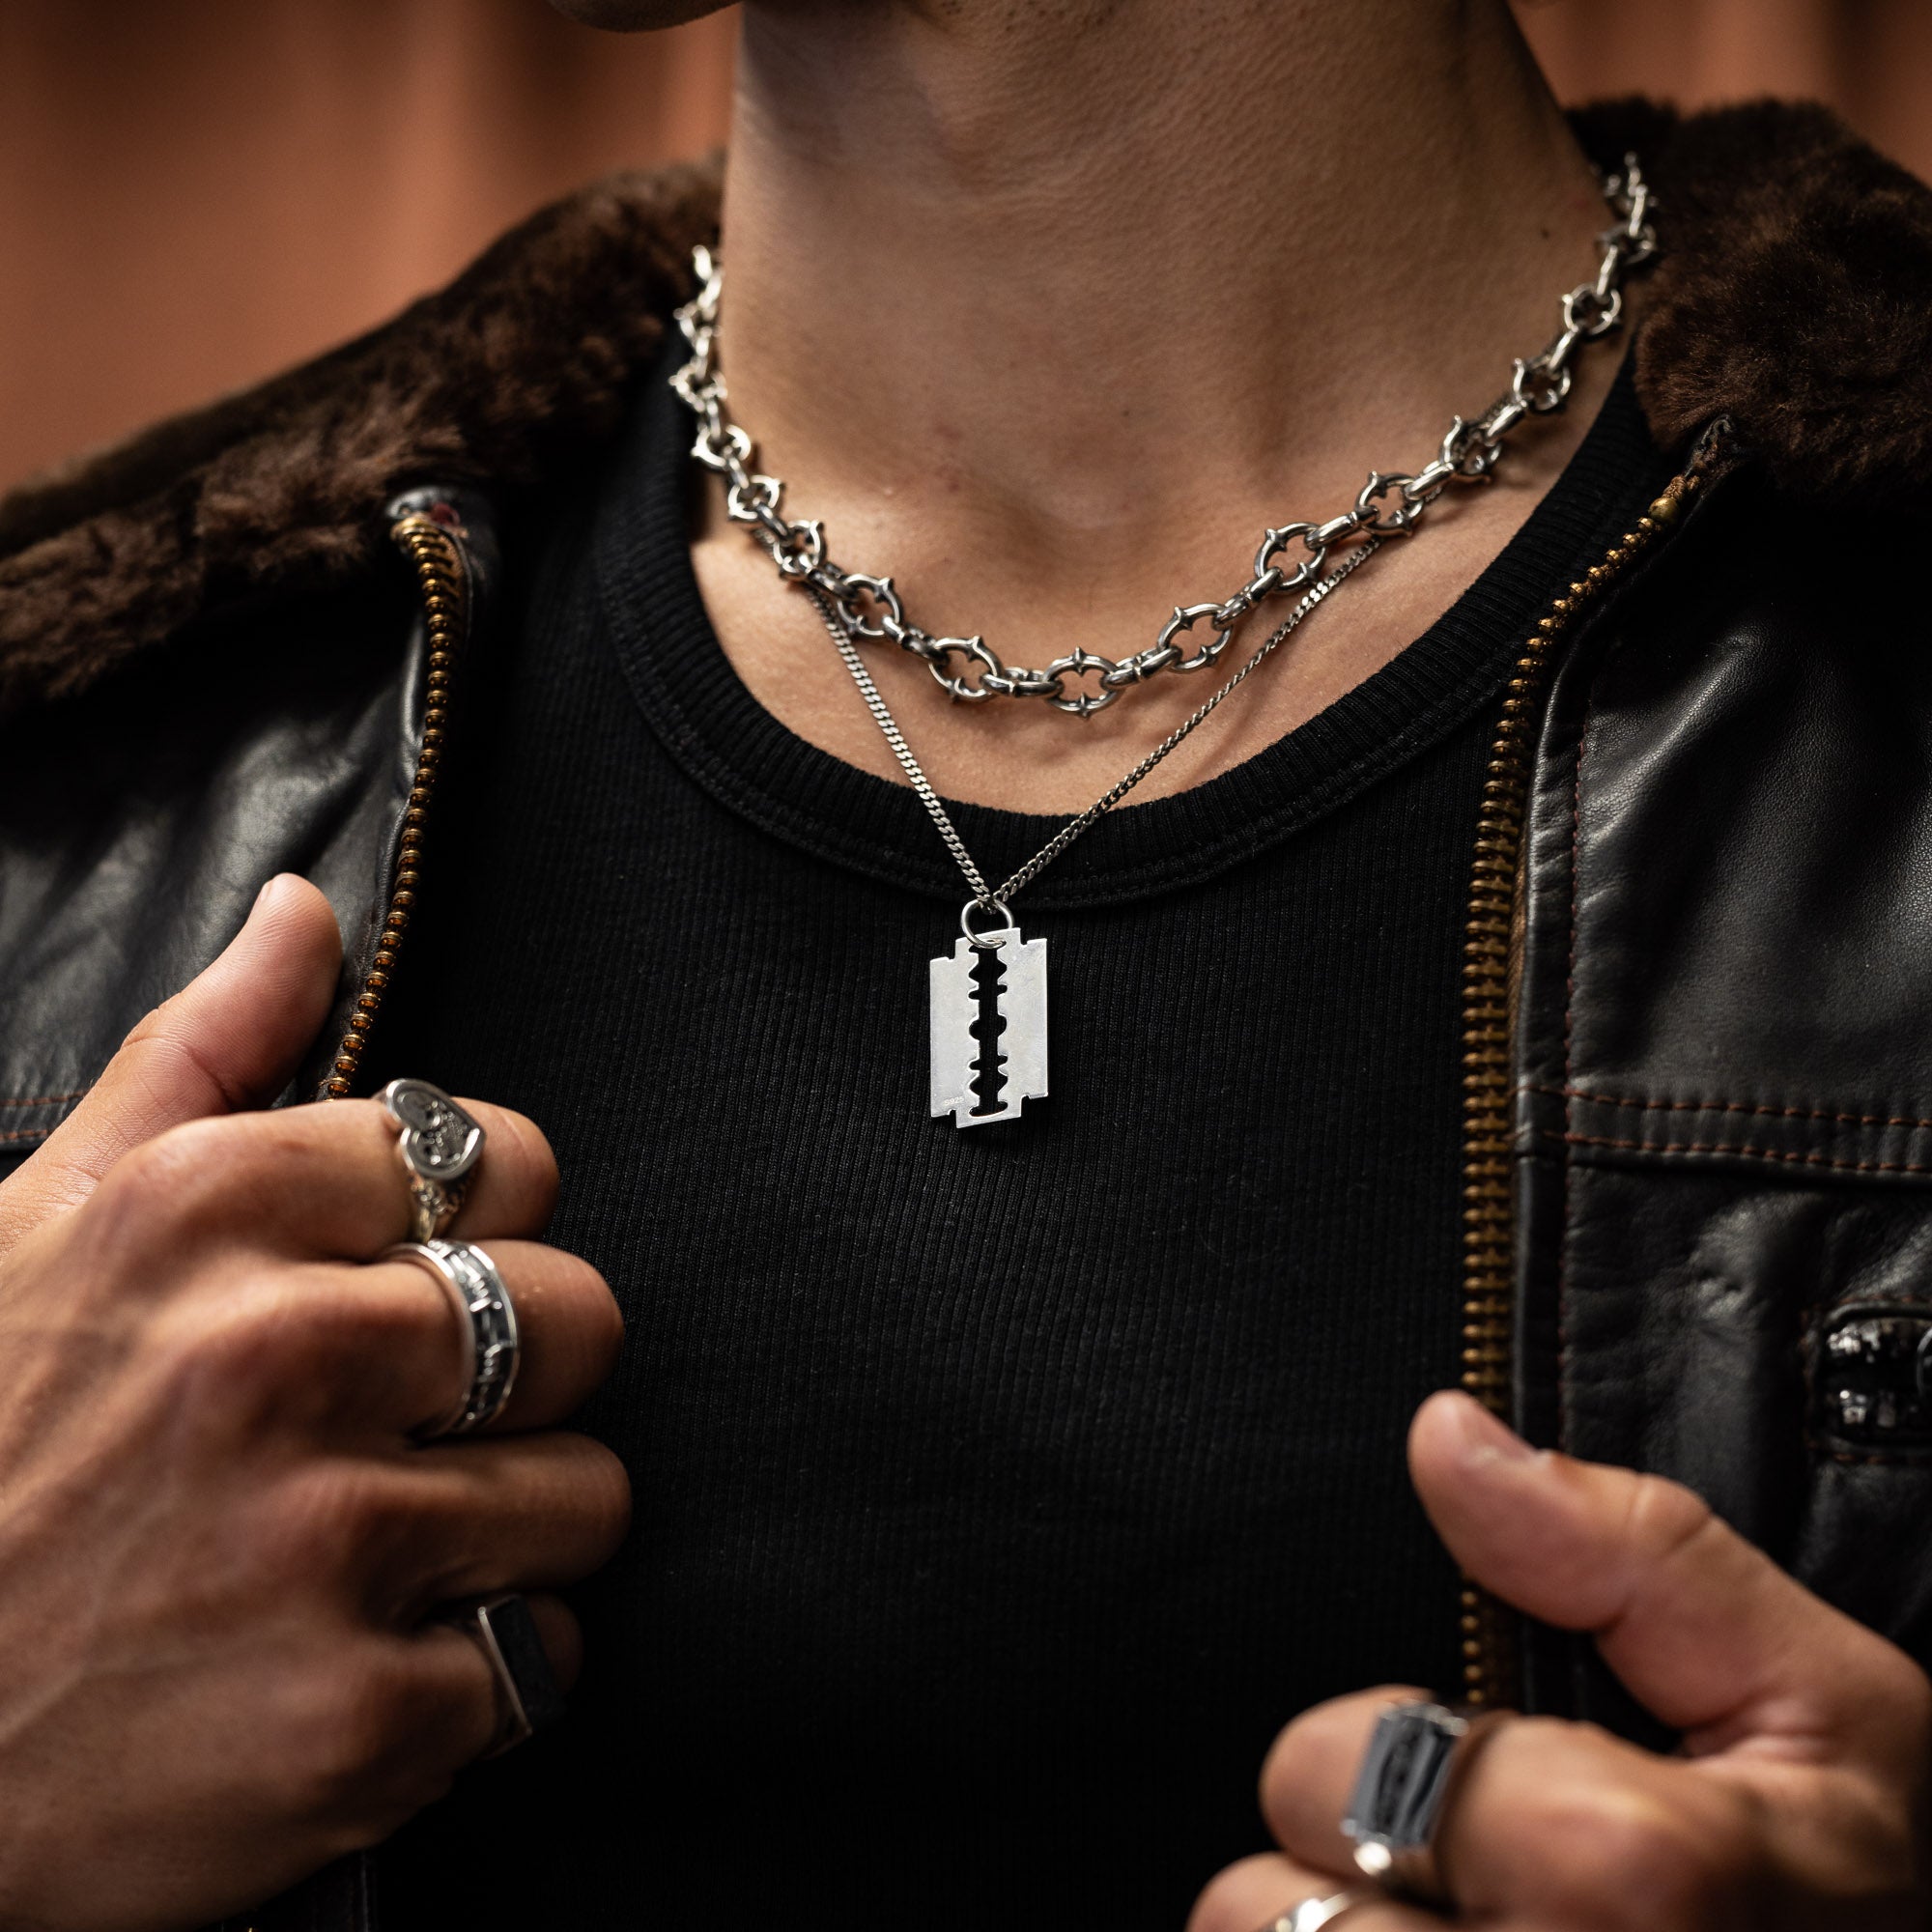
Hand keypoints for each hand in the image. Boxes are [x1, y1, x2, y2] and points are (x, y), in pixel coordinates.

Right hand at [0, 876, 628, 1930]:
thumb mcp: (43, 1220)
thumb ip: (200, 1052)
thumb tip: (306, 907)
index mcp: (210, 1211)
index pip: (503, 1159)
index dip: (485, 1222)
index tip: (428, 1272)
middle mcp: (279, 1357)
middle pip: (576, 1314)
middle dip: (520, 1371)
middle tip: (417, 1421)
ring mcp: (326, 1544)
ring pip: (586, 1492)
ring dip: (514, 1530)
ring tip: (386, 1554)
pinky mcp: (358, 1722)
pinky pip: (539, 1661)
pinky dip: (477, 1678)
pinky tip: (359, 1666)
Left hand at [1190, 1392, 1931, 1930]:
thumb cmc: (1860, 1891)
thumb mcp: (1811, 1694)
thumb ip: (1626, 1550)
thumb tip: (1450, 1438)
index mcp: (1627, 1883)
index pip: (1323, 1769)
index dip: (1377, 1742)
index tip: (1479, 1762)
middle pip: (1256, 1908)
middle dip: (1343, 1866)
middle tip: (1471, 1876)